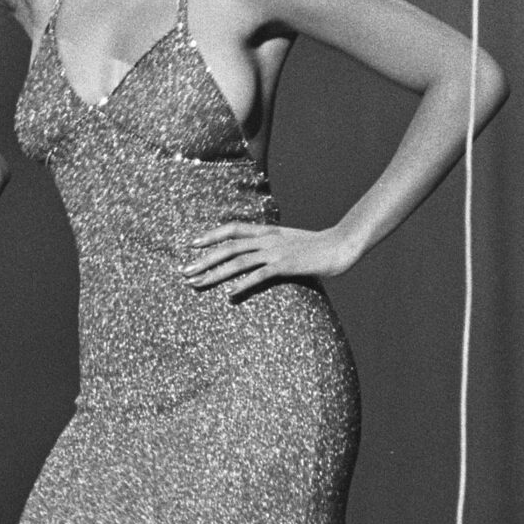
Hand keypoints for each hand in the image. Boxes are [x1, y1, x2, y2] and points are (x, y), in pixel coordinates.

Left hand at [180, 222, 351, 296]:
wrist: (341, 245)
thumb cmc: (316, 246)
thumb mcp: (289, 240)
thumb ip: (272, 245)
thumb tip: (257, 254)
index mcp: (267, 231)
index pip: (232, 228)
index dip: (211, 235)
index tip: (191, 244)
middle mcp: (267, 239)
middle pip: (228, 247)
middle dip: (203, 259)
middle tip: (183, 271)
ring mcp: (276, 252)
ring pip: (238, 261)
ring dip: (214, 273)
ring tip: (196, 283)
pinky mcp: (286, 266)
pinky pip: (260, 276)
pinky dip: (243, 285)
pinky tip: (230, 294)